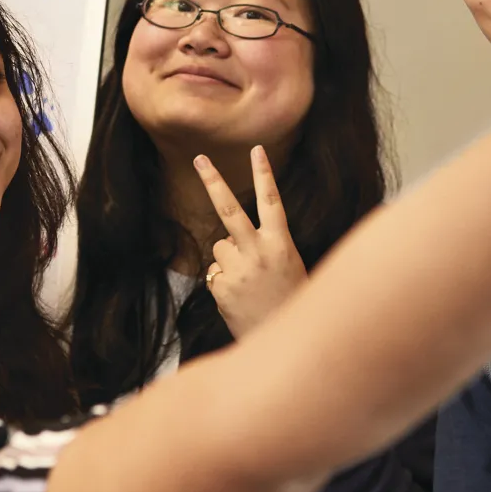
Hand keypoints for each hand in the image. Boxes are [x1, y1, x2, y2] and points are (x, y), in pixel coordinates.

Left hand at [194, 145, 306, 339]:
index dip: (263, 174)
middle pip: (230, 210)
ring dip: (229, 259)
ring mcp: (237, 270)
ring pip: (220, 247)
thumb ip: (263, 245)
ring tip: (249, 282)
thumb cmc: (289, 299)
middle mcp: (258, 252)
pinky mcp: (221, 288)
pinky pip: (214, 273)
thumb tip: (229, 238)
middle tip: (200, 158)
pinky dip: (224, 282)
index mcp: (281, 244)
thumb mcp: (290, 265)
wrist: (286, 341)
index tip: (256, 150)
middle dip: (213, 181)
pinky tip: (240, 297)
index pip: (271, 201)